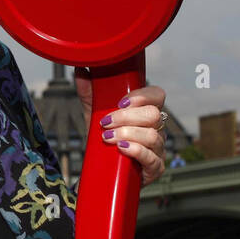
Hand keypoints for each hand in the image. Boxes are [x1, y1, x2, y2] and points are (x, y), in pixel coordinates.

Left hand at [74, 69, 167, 187]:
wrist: (101, 170)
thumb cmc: (103, 139)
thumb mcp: (93, 114)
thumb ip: (89, 93)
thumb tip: (81, 69)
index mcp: (145, 112)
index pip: (157, 95)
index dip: (141, 96)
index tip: (119, 102)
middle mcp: (157, 128)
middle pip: (154, 115)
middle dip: (126, 117)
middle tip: (105, 123)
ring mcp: (158, 148)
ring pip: (153, 136)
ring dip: (126, 134)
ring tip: (107, 137)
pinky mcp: (155, 168)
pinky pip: (152, 158)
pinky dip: (135, 151)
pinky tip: (121, 149)